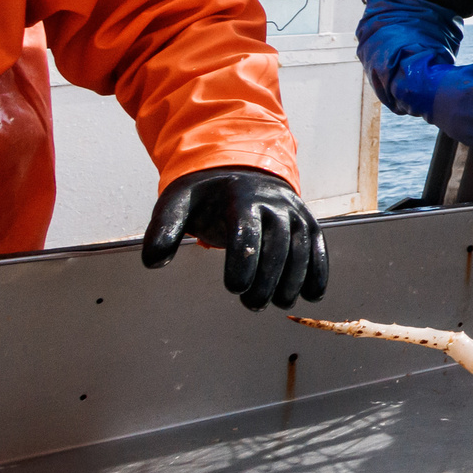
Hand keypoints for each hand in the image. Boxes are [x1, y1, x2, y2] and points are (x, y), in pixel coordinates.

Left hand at [142, 166, 329, 311]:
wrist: (241, 168)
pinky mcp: (306, 221)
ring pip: (301, 245)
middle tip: (253, 304)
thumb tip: (154, 261)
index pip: (247, 230)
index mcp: (239, 195)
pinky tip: (313, 295)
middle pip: (278, 242)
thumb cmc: (206, 194)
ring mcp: (293, 211)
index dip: (243, 260)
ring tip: (279, 303)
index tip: (234, 288)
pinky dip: (319, 270)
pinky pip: (318, 245)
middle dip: (268, 277)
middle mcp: (273, 201)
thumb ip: (163, 229)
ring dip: (294, 278)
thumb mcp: (178, 201)